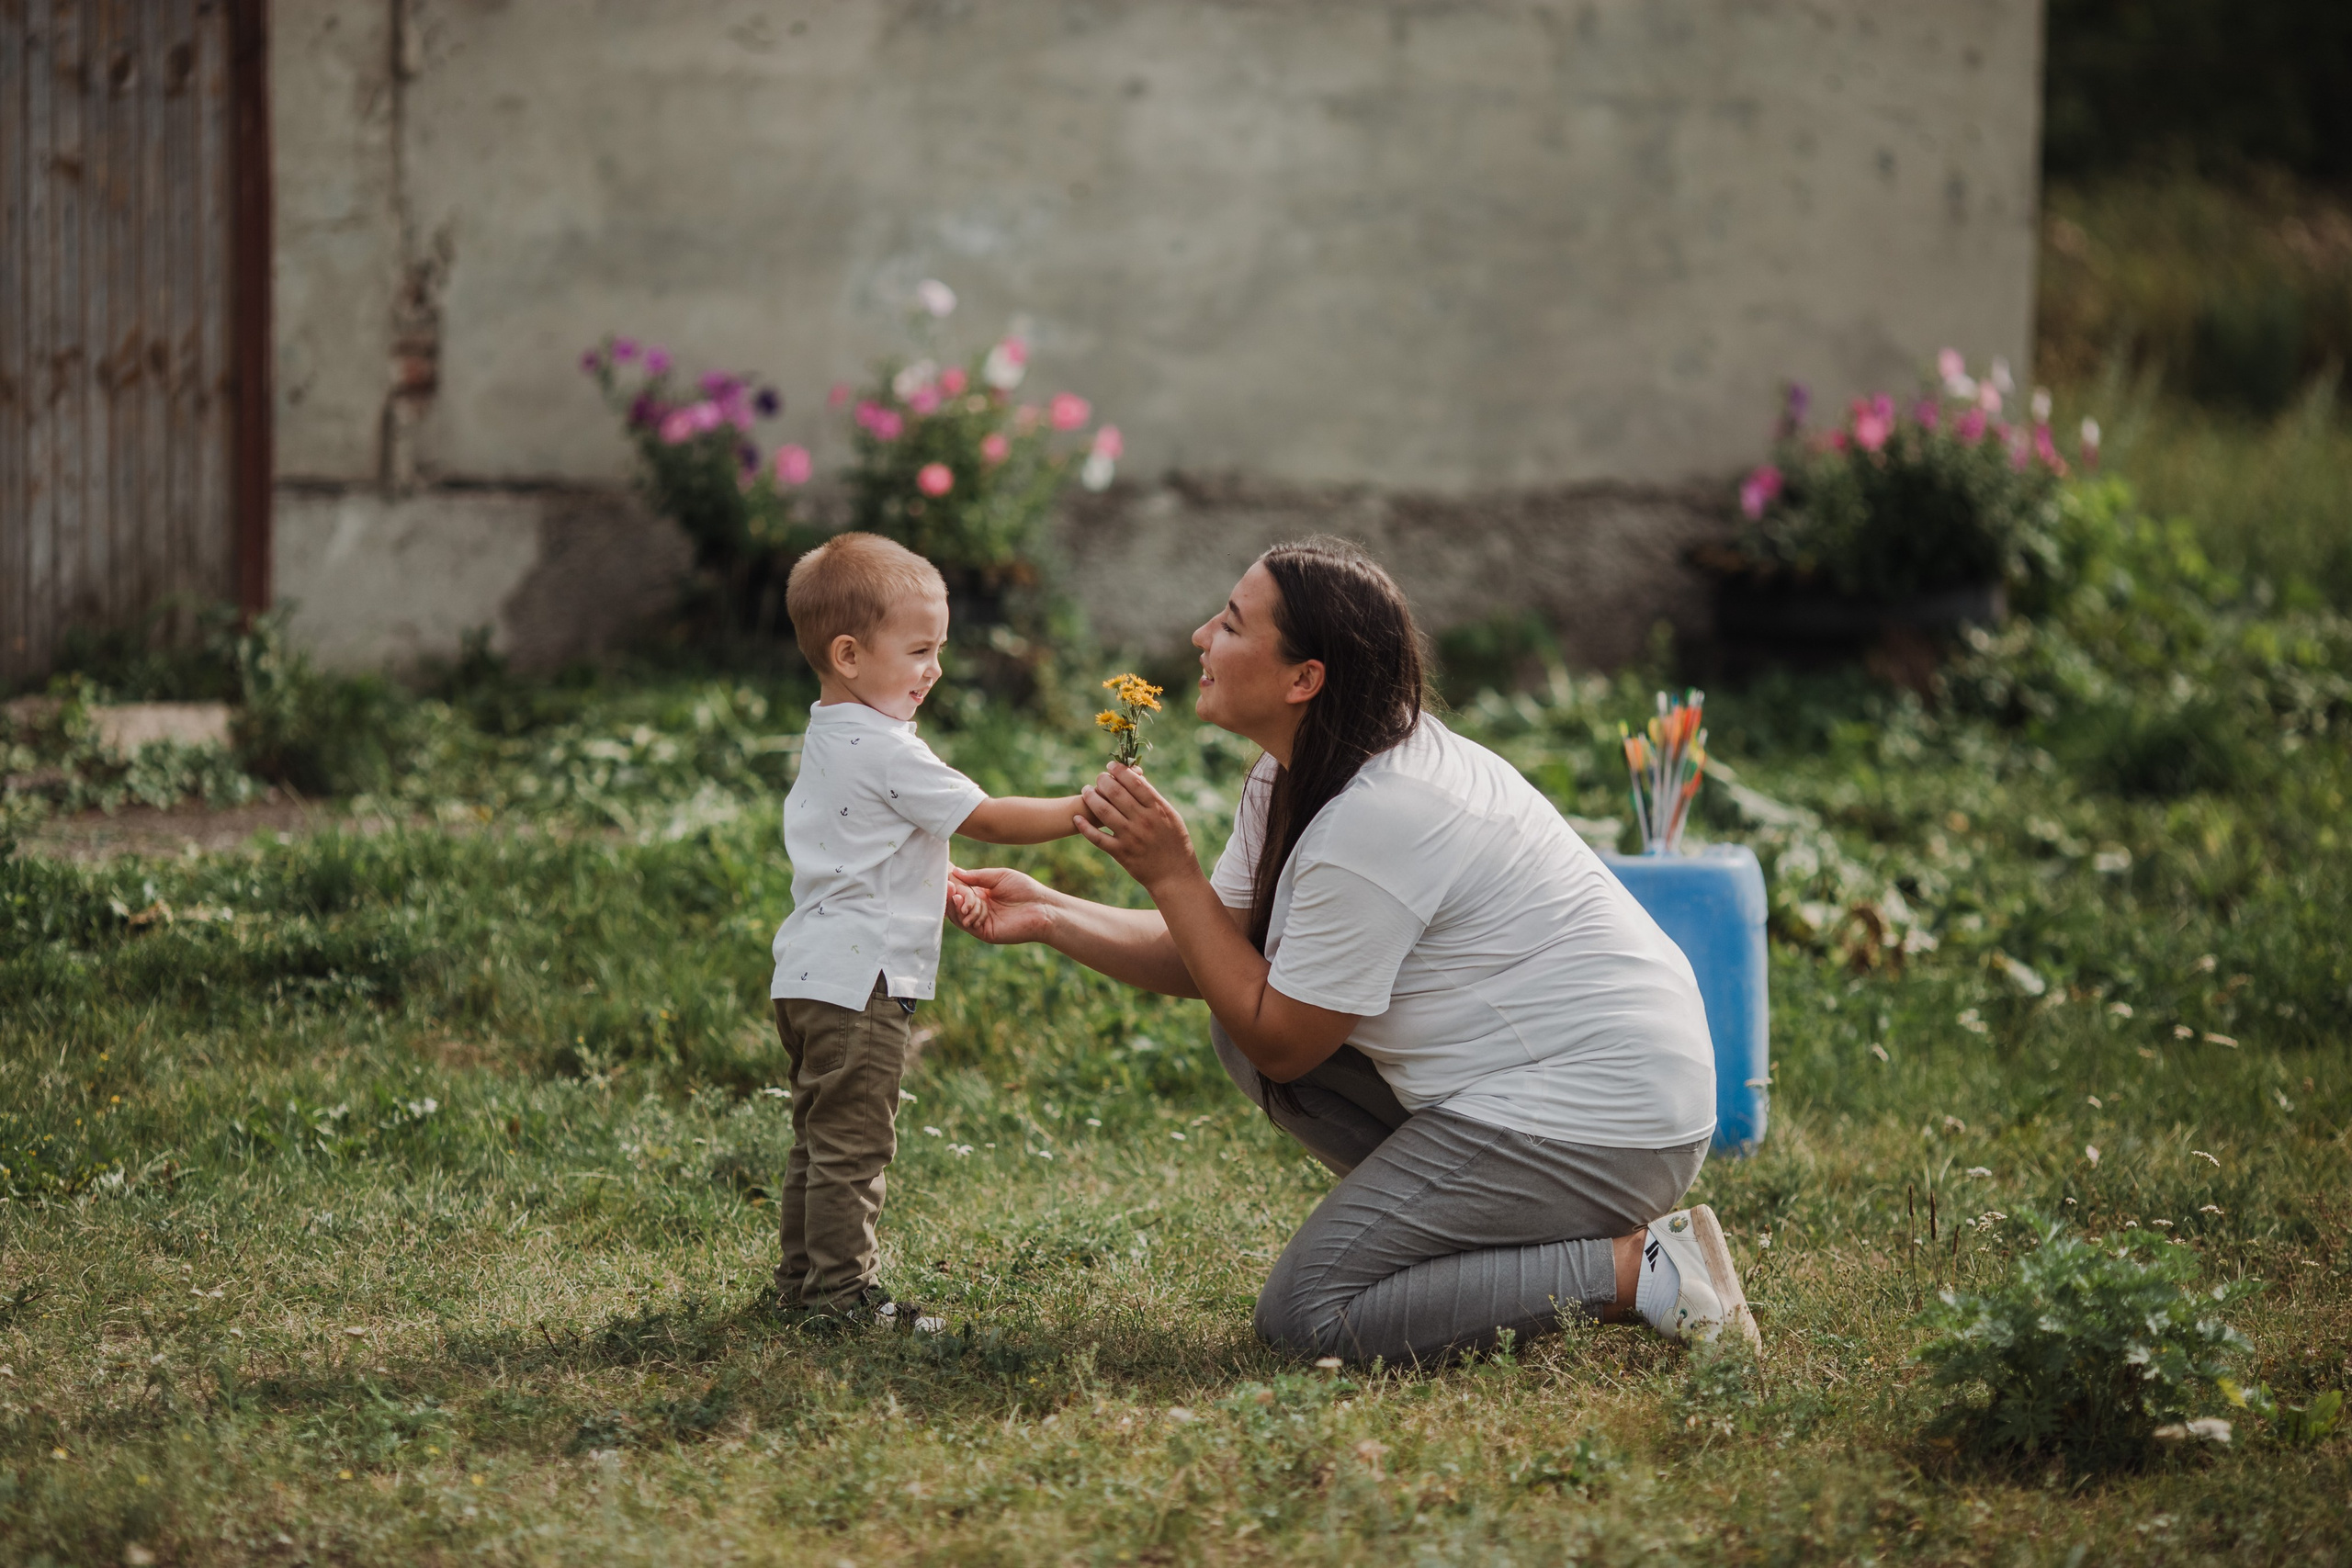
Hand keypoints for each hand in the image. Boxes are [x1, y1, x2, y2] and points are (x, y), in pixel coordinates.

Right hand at [946, 865, 1059, 946]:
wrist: (1043, 908)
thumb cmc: (1026, 889)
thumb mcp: (999, 876)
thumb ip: (977, 876)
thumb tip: (955, 871)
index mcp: (981, 893)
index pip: (960, 887)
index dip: (951, 881)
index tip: (941, 871)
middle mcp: (978, 908)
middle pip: (955, 901)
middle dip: (951, 893)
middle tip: (948, 884)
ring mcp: (980, 921)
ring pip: (958, 914)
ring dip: (955, 903)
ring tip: (956, 893)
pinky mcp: (984, 932)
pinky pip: (966, 925)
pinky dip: (962, 914)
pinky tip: (964, 904)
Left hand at [1078, 763, 1198, 894]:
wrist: (1175, 876)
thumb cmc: (1175, 844)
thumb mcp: (1171, 817)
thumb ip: (1154, 799)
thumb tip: (1137, 778)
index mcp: (1158, 809)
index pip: (1135, 783)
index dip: (1121, 771)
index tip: (1111, 766)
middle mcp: (1144, 821)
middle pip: (1117, 793)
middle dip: (1103, 781)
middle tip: (1098, 777)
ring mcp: (1131, 837)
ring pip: (1104, 811)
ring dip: (1091, 798)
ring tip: (1086, 790)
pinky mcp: (1121, 853)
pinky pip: (1098, 838)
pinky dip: (1085, 827)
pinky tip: (1077, 817)